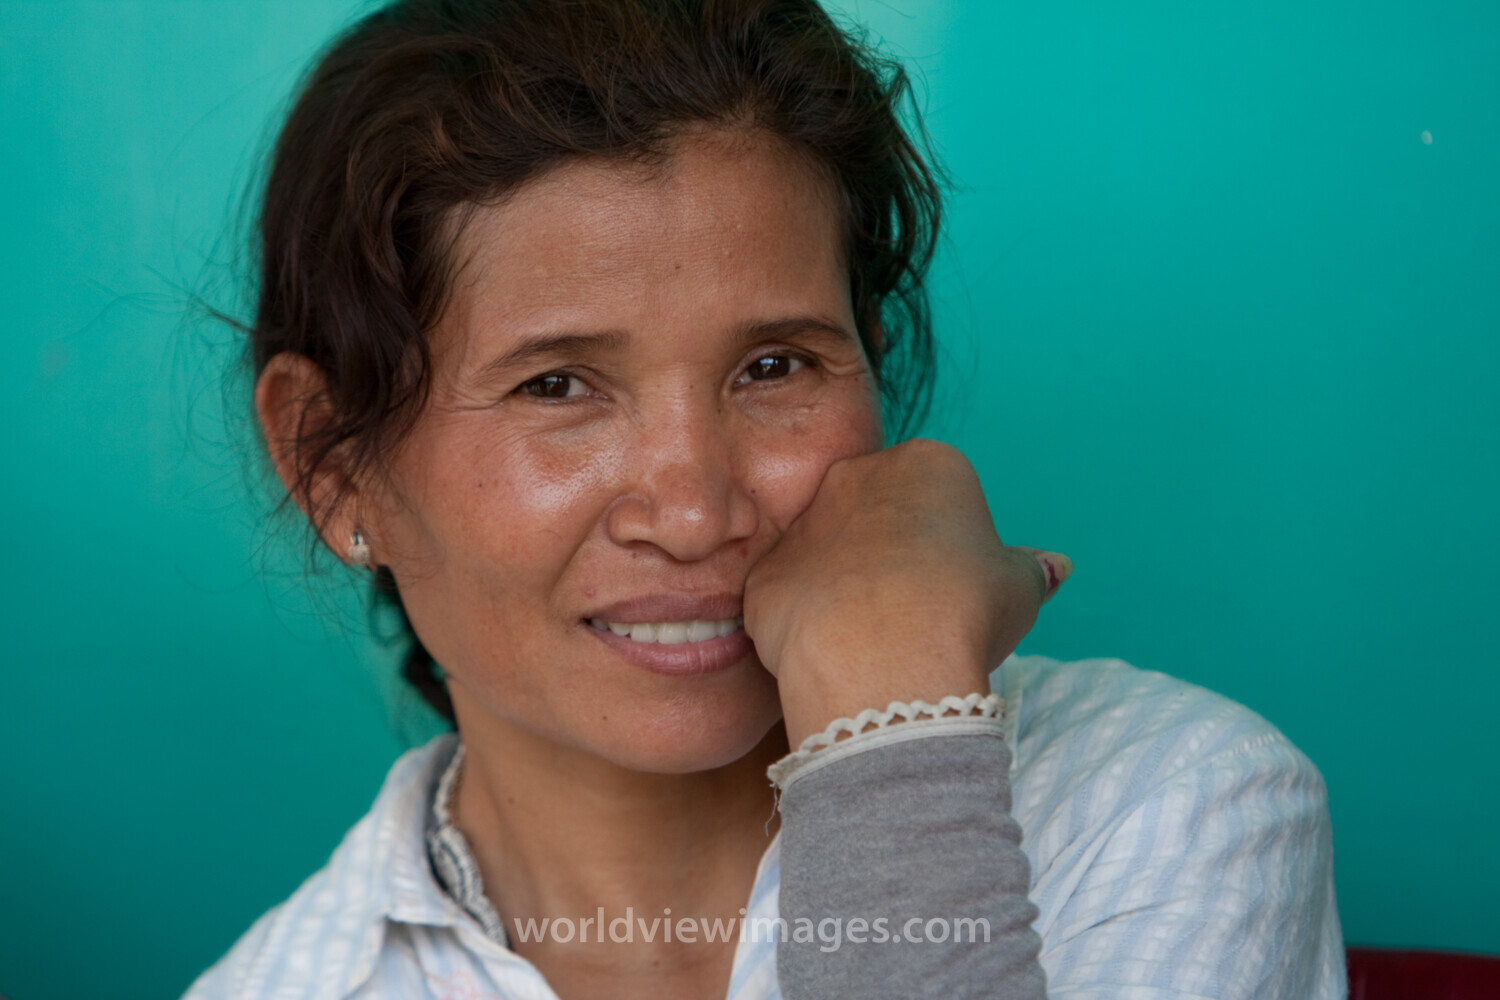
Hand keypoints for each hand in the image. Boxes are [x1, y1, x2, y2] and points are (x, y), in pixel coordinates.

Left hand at [742, 438, 1071, 749]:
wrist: (883, 658)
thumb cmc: (964, 613)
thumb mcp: (1020, 588)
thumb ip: (1029, 568)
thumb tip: (1051, 565)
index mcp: (928, 462)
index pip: (939, 493)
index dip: (951, 545)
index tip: (957, 585)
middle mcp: (857, 476)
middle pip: (877, 512)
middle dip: (891, 554)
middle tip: (914, 610)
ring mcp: (802, 523)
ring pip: (828, 554)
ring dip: (845, 586)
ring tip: (873, 638)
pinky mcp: (765, 574)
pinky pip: (789, 597)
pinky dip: (808, 623)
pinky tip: (834, 654)